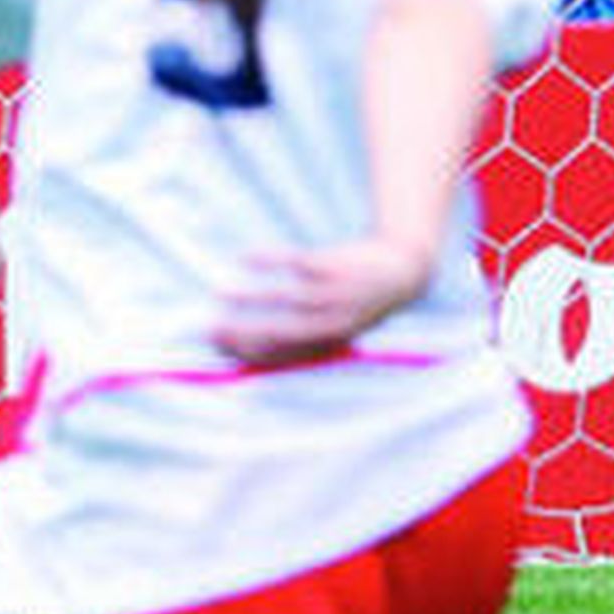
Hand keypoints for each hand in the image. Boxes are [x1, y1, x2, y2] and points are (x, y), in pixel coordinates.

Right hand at [213, 238, 430, 368]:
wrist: (402, 272)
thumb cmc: (356, 305)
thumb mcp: (334, 330)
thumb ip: (299, 343)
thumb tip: (250, 351)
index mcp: (329, 345)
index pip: (281, 355)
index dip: (247, 352)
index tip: (218, 345)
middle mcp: (331, 323)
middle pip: (280, 333)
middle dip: (242, 332)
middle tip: (210, 327)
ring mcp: (333, 293)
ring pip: (285, 298)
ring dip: (248, 296)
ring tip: (219, 291)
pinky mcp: (333, 264)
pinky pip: (293, 262)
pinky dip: (267, 259)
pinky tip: (245, 257)